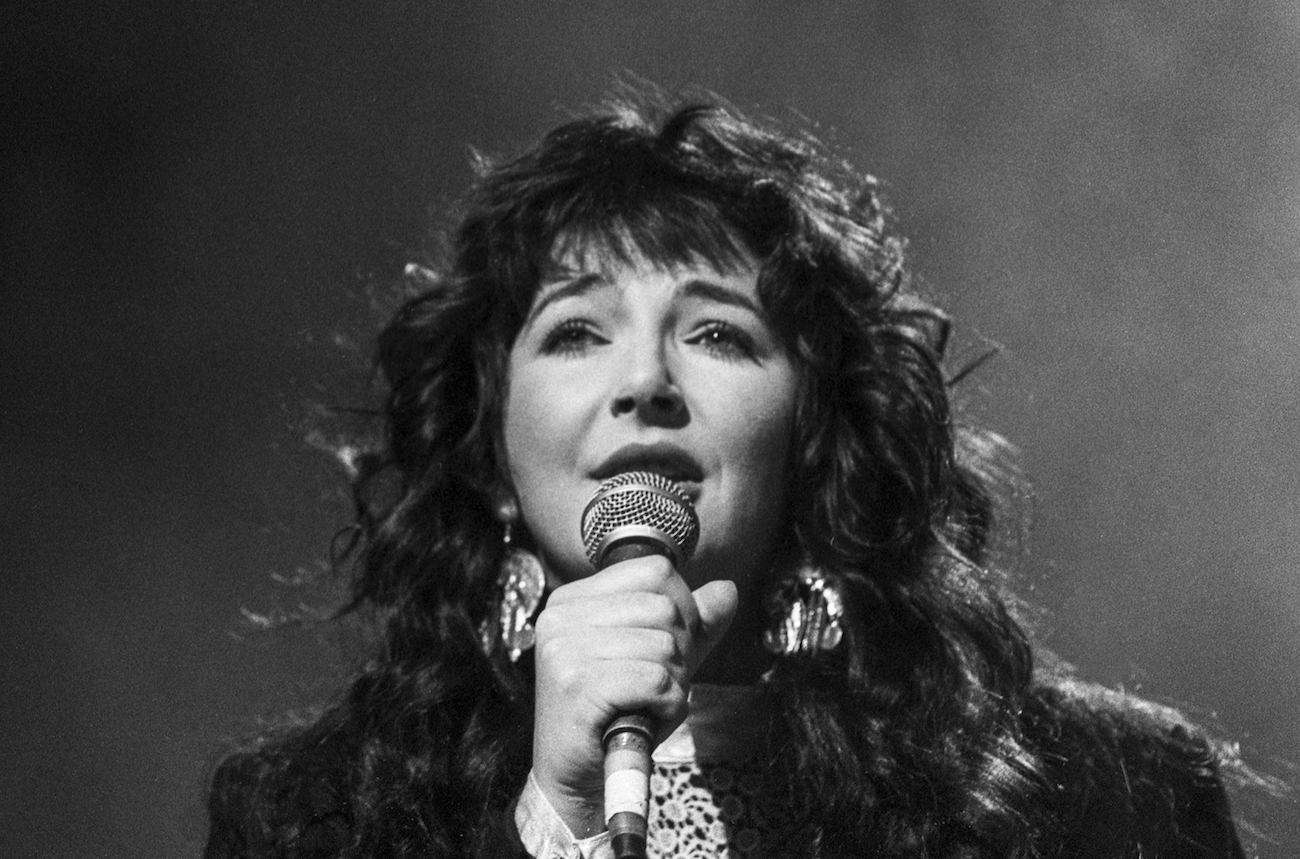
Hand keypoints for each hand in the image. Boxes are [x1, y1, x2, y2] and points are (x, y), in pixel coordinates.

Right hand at [529, 555, 737, 837]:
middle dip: (679, 652)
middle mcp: (561, 615)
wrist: (578, 779)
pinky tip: (645, 717)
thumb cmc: (615, 715)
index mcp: (573, 599)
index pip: (656, 570)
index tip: (662, 649)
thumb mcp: (658, 659)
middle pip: (666, 606)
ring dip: (673, 683)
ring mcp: (564, 648)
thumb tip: (728, 590)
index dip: (682, 610)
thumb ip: (693, 623)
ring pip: (665, 644)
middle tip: (652, 685)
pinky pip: (656, 679)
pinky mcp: (576, 684)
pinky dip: (667, 704)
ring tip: (644, 703)